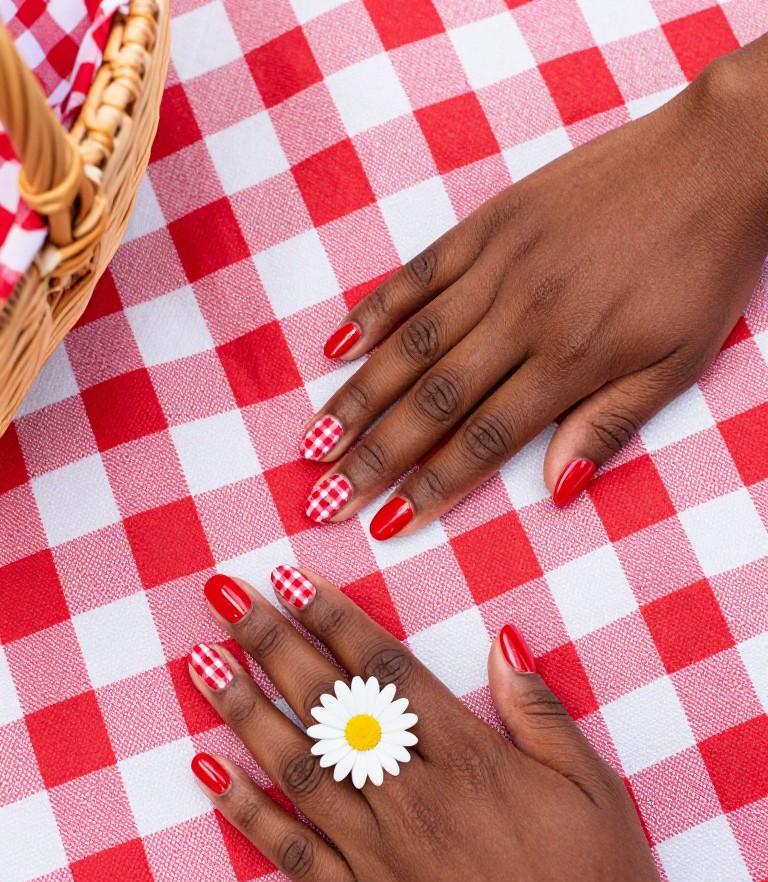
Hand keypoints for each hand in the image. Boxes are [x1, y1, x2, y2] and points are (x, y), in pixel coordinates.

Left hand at [189, 568, 714, 881]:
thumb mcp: (593, 788)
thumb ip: (539, 711)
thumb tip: (500, 641)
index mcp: (470, 759)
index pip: (384, 669)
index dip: (332, 617)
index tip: (290, 580)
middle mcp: (414, 799)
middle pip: (330, 705)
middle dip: (273, 643)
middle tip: (227, 599)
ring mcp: (381, 857)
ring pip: (298, 767)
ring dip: (245, 710)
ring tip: (204, 661)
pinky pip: (292, 853)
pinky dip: (246, 811)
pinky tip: (210, 772)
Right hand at [300, 43, 767, 535]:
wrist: (717, 159)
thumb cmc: (702, 269)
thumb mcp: (677, 363)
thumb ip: (609, 425)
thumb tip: (555, 489)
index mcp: (573, 358)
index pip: (485, 439)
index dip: (431, 486)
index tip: (385, 521)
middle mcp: (524, 313)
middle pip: (432, 399)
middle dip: (373, 456)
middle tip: (322, 498)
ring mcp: (501, 262)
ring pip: (412, 342)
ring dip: (357, 396)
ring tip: (314, 441)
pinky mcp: (491, 222)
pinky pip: (419, 271)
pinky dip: (375, 309)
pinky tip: (336, 346)